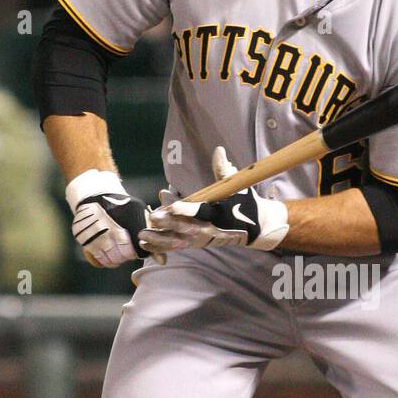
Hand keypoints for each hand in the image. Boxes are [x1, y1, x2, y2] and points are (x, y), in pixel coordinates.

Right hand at [66, 170, 149, 267]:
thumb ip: (152, 237)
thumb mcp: (140, 214)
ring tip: (117, 248)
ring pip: (108, 260)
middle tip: (126, 248)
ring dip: (115, 258)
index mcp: (122, 228)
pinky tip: (108, 249)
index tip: (135, 246)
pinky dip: (104, 257)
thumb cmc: (123, 206)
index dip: (135, 252)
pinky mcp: (82, 238)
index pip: (130, 253)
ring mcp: (92, 236)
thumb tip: (163, 262)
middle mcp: (106, 234)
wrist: (97, 194)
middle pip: (119, 258)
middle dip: (125, 255)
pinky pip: (97, 257)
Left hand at [139, 147, 289, 262]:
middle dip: (168, 223)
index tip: (172, 205)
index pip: (200, 212)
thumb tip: (219, 150)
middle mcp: (208, 229)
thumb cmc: (244, 204)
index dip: (186, 209)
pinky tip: (145, 245)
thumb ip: (224, 170)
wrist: (254, 228)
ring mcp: (201, 239)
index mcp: (219, 214)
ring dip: (159, 239)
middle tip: (153, 218)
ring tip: (143, 235)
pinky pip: (175, 247)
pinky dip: (160, 247)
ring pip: (177, 241)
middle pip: (184, 227)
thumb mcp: (238, 187)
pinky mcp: (196, 244)